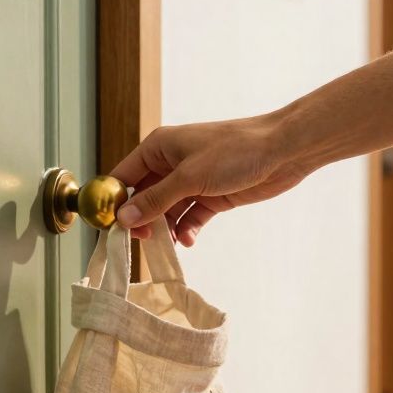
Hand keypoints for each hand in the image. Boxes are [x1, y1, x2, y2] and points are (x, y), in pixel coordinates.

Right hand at [109, 114, 311, 245]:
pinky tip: (190, 239)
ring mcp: (192, 181)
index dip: (114, 202)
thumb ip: (155, 200)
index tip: (110, 228)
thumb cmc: (236, 151)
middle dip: (142, 220)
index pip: (124, 176)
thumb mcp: (189, 177)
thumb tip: (124, 219)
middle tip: (143, 241)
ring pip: (167, 211)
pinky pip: (190, 217)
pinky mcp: (212, 196)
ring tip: (170, 243)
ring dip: (166, 228)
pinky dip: (187, 229)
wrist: (283, 150)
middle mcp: (171, 164)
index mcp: (159, 148)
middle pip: (144, 197)